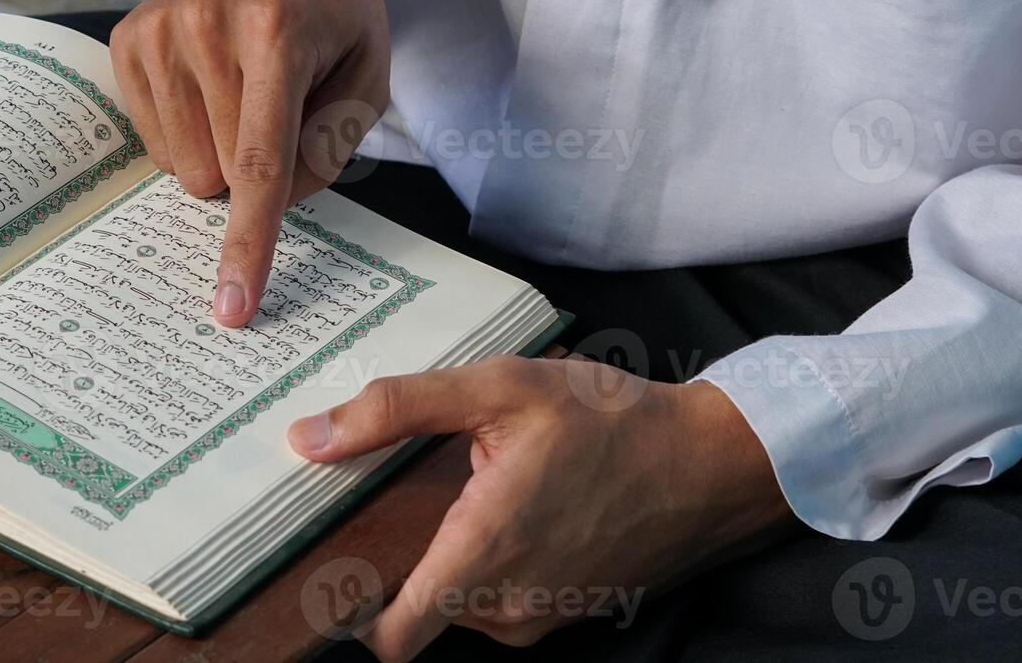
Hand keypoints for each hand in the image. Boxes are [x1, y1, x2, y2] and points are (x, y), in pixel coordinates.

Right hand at [110, 0, 388, 327]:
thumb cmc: (333, 6)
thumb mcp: (369, 69)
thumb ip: (332, 146)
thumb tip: (267, 202)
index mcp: (278, 31)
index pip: (259, 162)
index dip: (248, 244)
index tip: (232, 307)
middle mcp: (206, 26)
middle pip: (221, 177)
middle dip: (256, 170)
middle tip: (280, 104)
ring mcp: (157, 30)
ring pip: (182, 168)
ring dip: (220, 153)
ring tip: (245, 87)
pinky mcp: (127, 40)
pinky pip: (154, 144)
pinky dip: (190, 133)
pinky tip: (210, 82)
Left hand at [288, 358, 793, 659]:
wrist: (712, 462)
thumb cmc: (611, 422)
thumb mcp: (501, 388)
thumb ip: (398, 409)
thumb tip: (309, 436)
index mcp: (483, 554)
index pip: (390, 635)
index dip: (346, 605)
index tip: (326, 557)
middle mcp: (507, 605)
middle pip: (416, 609)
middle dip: (396, 558)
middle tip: (388, 493)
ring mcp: (540, 616)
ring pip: (458, 604)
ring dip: (447, 557)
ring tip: (455, 488)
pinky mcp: (565, 612)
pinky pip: (500, 600)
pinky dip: (488, 562)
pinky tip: (501, 503)